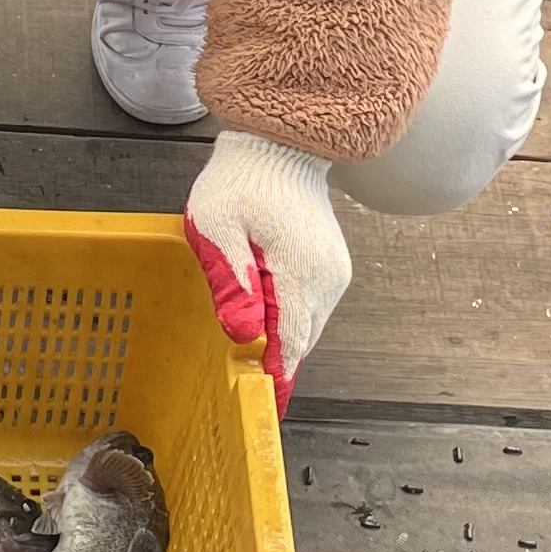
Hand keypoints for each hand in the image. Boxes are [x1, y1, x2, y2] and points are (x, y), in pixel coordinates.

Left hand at [184, 131, 349, 412]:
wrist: (279, 143)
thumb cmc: (242, 180)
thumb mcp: (218, 227)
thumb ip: (231, 282)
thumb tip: (245, 335)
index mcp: (300, 272)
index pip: (289, 342)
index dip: (273, 379)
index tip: (262, 408)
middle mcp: (327, 278)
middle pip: (300, 339)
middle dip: (274, 364)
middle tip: (245, 388)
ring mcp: (332, 272)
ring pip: (305, 325)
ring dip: (279, 340)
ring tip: (250, 353)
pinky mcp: (329, 266)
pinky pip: (308, 306)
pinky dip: (287, 320)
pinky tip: (263, 319)